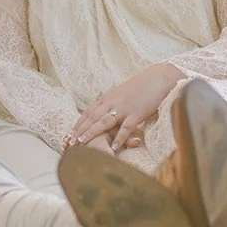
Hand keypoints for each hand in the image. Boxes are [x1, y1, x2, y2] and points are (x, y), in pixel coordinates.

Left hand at [67, 63, 184, 151]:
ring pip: (104, 122)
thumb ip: (110, 103)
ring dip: (92, 133)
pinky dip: (120, 137)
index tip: (68, 134)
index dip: (78, 124)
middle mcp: (112, 103)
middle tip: (70, 142)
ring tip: (83, 143)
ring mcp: (124, 108)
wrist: (157, 79)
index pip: (88, 112)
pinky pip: (126, 127)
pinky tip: (114, 147)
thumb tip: (100, 113)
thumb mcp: (120, 94)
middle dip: (80, 130)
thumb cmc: (139, 88)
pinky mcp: (137, 113)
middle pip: (92, 118)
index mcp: (107, 98)